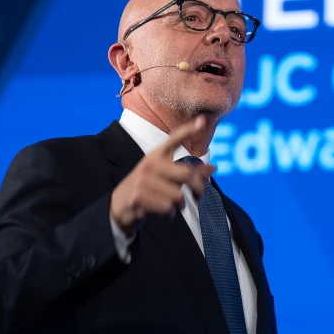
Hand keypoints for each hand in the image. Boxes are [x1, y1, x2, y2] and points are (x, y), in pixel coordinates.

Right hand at [110, 116, 216, 235]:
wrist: (120, 205)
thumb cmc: (149, 188)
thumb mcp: (166, 177)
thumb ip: (188, 172)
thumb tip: (213, 168)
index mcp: (157, 155)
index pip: (174, 139)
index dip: (189, 130)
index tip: (203, 120)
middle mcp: (150, 164)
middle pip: (187, 174)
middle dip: (198, 188)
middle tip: (199, 197)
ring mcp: (143, 180)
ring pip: (178, 196)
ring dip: (181, 205)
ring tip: (173, 205)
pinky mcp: (139, 197)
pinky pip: (168, 208)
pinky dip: (170, 214)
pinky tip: (163, 211)